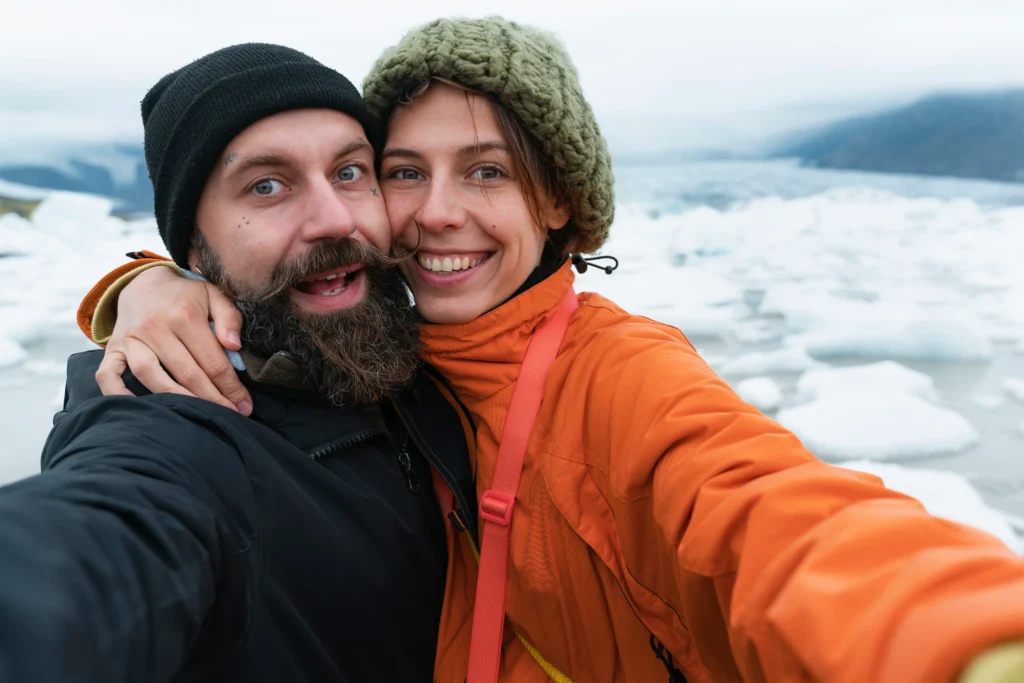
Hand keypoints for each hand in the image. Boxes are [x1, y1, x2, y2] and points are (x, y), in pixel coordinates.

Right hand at [94, 265, 251, 414]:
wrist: (144, 282)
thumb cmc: (185, 295)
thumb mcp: (213, 295)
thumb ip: (229, 318)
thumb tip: (234, 346)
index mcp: (185, 316)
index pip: (213, 361)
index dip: (230, 387)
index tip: (244, 406)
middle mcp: (155, 328)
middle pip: (186, 373)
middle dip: (211, 399)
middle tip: (230, 416)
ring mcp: (131, 339)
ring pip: (151, 375)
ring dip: (174, 399)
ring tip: (196, 415)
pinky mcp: (113, 348)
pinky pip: (108, 374)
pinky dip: (118, 393)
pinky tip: (139, 409)